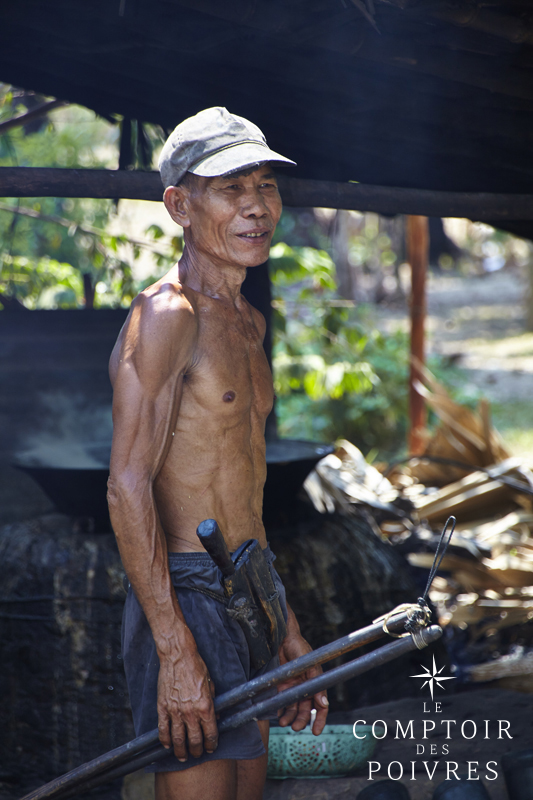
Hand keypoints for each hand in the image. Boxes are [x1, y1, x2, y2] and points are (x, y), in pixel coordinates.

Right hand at [157, 638, 217, 760]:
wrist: (178, 656)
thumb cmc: (197, 667)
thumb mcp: (211, 685)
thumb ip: (214, 703)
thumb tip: (216, 717)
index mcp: (205, 707)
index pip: (210, 733)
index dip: (211, 744)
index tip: (210, 748)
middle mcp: (191, 712)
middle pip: (194, 740)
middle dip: (196, 750)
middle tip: (196, 754)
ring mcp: (175, 711)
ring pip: (178, 739)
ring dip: (180, 751)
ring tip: (182, 756)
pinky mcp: (163, 707)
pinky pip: (163, 729)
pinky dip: (165, 740)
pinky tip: (167, 745)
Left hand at [277, 630, 328, 735]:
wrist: (282, 637)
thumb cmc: (299, 647)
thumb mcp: (310, 664)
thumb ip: (316, 682)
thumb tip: (324, 703)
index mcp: (316, 683)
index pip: (321, 706)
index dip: (320, 720)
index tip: (316, 731)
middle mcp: (305, 688)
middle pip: (306, 710)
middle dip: (301, 721)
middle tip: (294, 727)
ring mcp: (293, 687)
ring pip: (293, 708)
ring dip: (290, 717)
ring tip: (283, 723)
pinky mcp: (281, 686)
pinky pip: (281, 702)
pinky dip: (279, 710)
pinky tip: (277, 715)